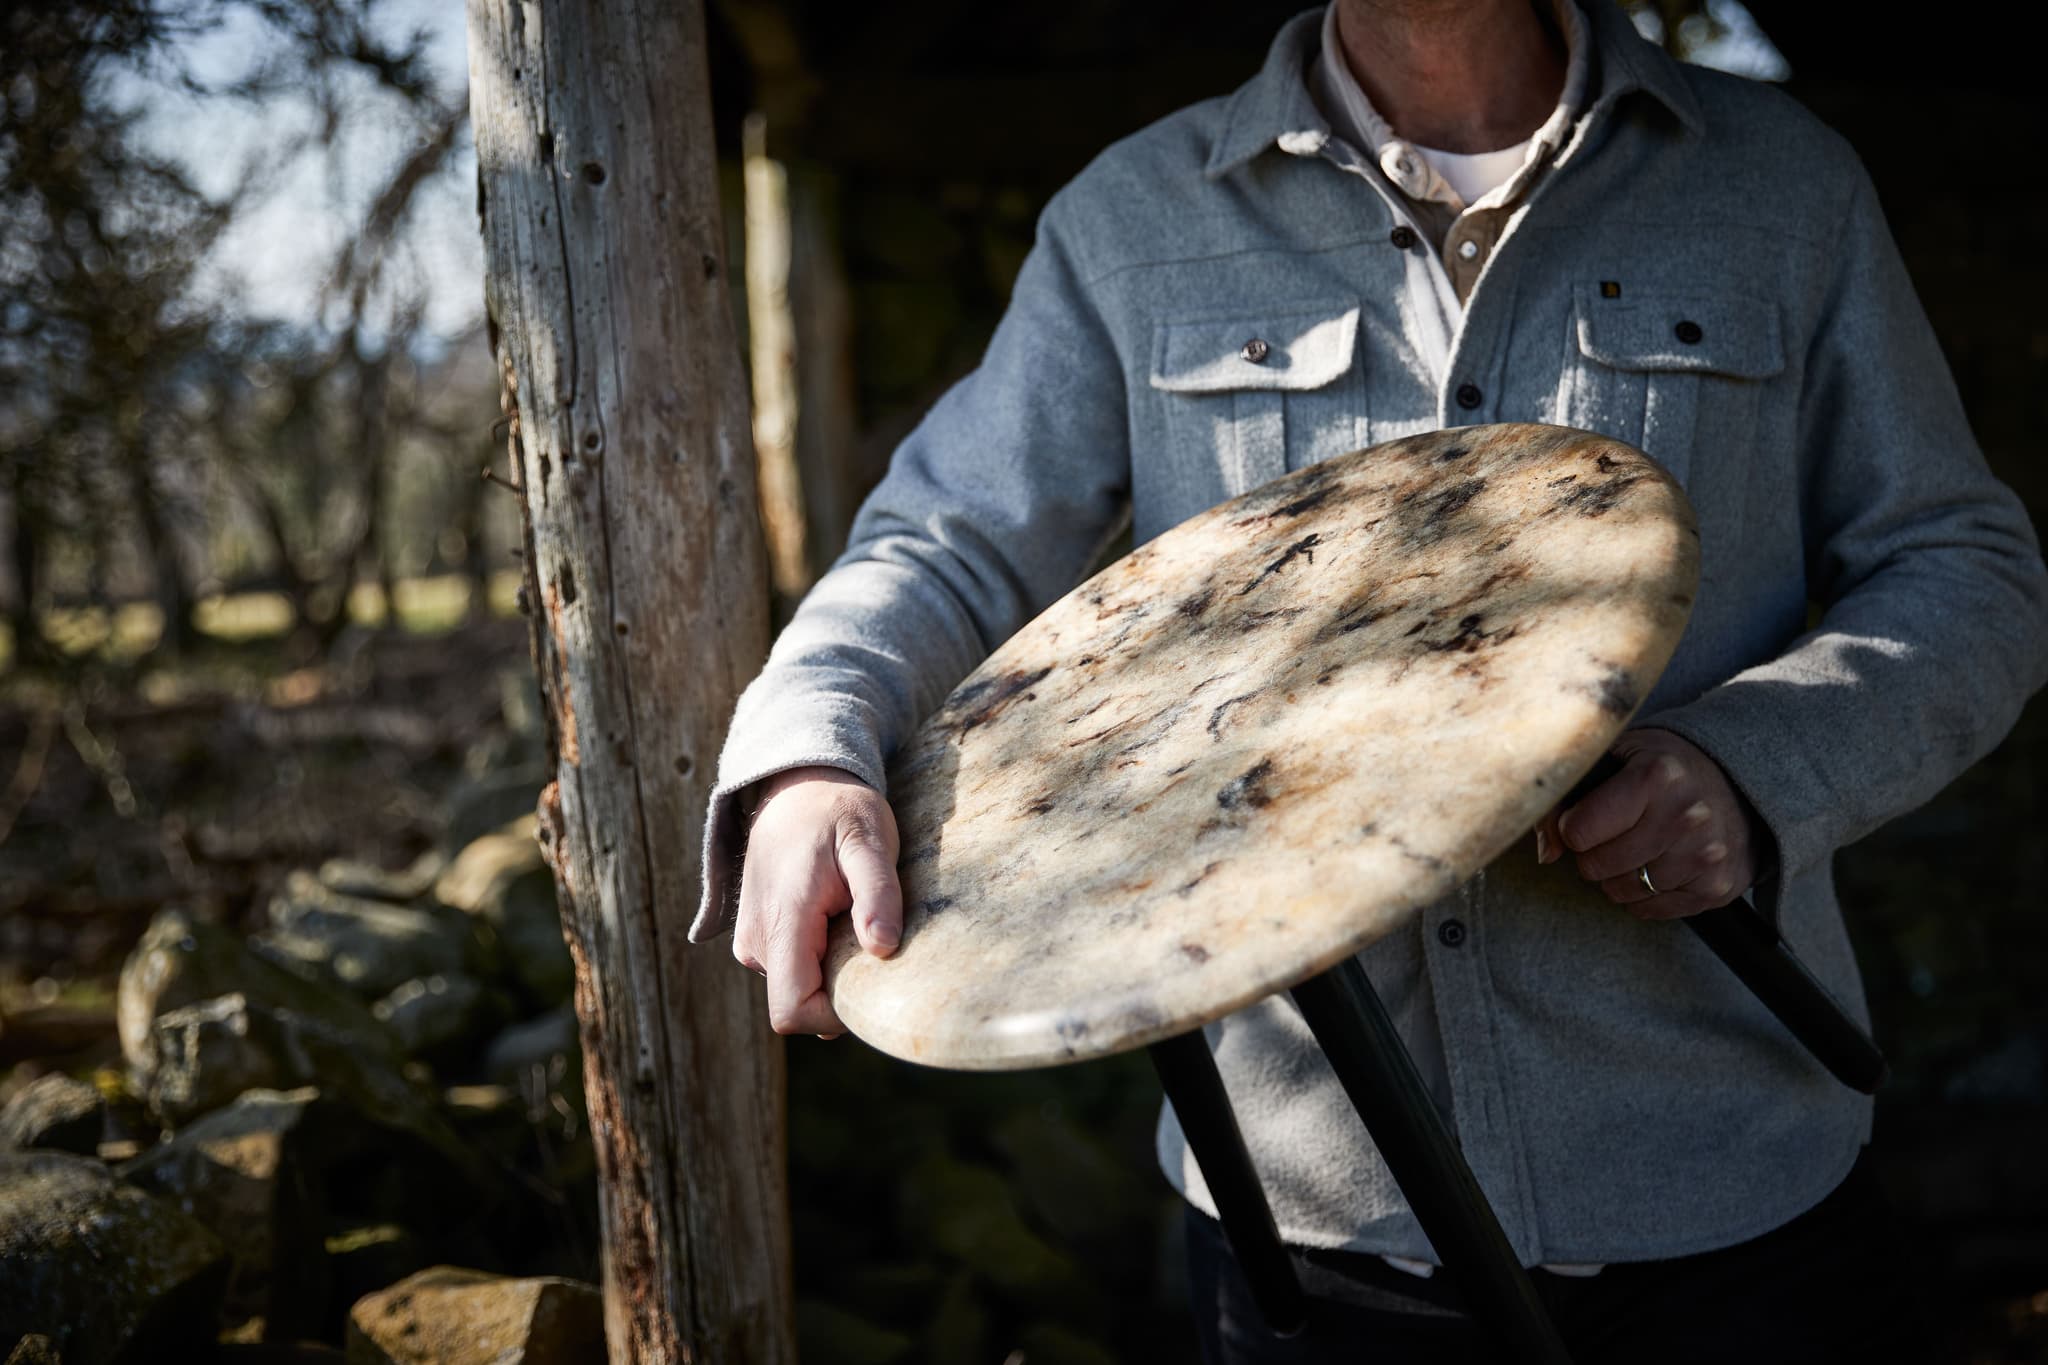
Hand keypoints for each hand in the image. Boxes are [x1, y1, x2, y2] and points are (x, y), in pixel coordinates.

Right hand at [731, 765, 903, 1036]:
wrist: (797, 786)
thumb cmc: (838, 811)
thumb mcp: (869, 839)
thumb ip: (877, 893)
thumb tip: (882, 948)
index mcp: (783, 919)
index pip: (792, 1010)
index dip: (834, 1014)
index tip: (871, 979)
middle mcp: (756, 939)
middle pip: (798, 1004)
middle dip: (839, 988)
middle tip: (869, 935)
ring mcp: (751, 940)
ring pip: (795, 989)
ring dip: (830, 971)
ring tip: (851, 918)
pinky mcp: (755, 937)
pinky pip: (790, 971)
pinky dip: (817, 958)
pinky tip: (834, 918)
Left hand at [1534, 729, 1758, 919]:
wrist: (1737, 781)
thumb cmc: (1662, 767)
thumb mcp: (1614, 757)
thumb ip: (1566, 796)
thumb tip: (1547, 854)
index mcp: (1656, 776)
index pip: (1578, 831)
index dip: (1573, 827)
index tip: (1587, 815)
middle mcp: (1686, 817)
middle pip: (1598, 867)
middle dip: (1593, 854)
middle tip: (1612, 833)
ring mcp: (1706, 855)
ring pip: (1622, 892)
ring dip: (1618, 875)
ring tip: (1637, 846)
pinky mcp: (1717, 887)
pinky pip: (1650, 909)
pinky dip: (1642, 894)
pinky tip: (1657, 864)